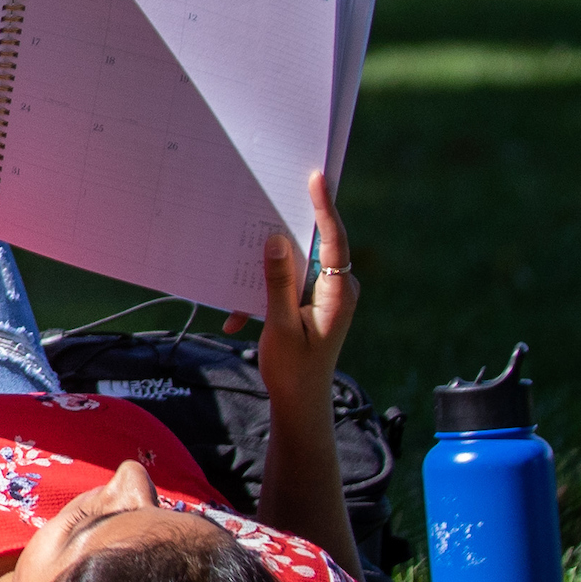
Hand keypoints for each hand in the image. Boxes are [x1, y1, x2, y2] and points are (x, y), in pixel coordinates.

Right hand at [252, 169, 358, 393]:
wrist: (301, 404)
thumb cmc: (293, 370)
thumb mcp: (280, 326)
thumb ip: (279, 282)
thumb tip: (277, 240)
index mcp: (339, 293)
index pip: (334, 240)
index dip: (324, 206)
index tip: (317, 177)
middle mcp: (338, 288)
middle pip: (313, 246)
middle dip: (283, 233)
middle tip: (261, 205)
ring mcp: (327, 295)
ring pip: (295, 265)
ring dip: (266, 273)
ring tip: (242, 278)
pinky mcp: (313, 302)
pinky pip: (288, 284)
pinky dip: (265, 295)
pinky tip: (241, 317)